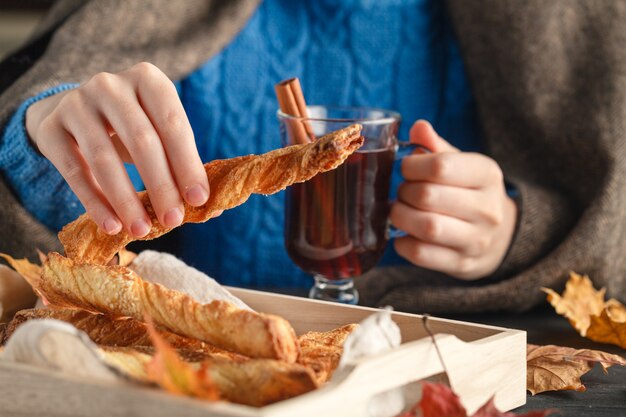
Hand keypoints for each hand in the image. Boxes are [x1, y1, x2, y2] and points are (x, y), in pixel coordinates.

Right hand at [25, 62, 209, 236]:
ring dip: (126, 200)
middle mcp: (110, 85)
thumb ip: (181, 162)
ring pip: (104, 158)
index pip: (173, 124)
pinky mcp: (51, 128)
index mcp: (148, 80)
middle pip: (141, 141)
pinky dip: (94, 202)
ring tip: (142, 229)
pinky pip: (74, 170)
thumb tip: (209, 206)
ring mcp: (76, 103)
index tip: (198, 199)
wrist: (74, 111)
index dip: (187, 164)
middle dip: (161, 186)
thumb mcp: (158, 131)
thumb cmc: (132, 126)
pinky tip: (111, 225)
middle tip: (173, 221)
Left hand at [390, 120, 516, 279]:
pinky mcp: (461, 264)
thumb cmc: (469, 192)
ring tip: (399, 210)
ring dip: (401, 217)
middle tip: (403, 191)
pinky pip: (421, 254)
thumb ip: (437, 147)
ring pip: (426, 227)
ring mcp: (476, 240)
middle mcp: (487, 208)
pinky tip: (402, 234)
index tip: (407, 169)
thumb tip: (418, 127)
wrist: (498, 237)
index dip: (412, 166)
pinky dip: (402, 243)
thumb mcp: (461, 164)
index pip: (440, 166)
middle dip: (404, 192)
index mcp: (487, 175)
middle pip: (428, 196)